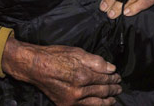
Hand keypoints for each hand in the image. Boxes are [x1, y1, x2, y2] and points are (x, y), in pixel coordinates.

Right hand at [2, 38, 121, 104]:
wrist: (34, 66)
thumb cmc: (54, 56)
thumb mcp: (76, 52)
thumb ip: (95, 61)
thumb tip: (111, 68)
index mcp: (82, 75)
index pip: (104, 78)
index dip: (113, 77)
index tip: (117, 76)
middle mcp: (78, 90)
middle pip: (102, 91)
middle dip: (112, 88)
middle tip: (119, 86)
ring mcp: (72, 100)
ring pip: (96, 102)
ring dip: (107, 100)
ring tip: (114, 98)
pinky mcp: (65, 105)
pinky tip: (100, 104)